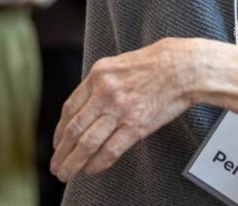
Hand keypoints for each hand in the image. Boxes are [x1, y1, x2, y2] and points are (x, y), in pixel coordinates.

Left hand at [49, 38, 199, 182]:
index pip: (70, 108)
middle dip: (62, 152)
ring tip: (66, 174)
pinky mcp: (136, 125)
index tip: (57, 144)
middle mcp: (105, 92)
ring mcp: (120, 110)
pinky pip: (110, 150)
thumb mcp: (117, 65)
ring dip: (74, 162)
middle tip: (56, 166)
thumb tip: (84, 109)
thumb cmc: (152, 65)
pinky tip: (91, 170)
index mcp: (97, 75)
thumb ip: (99, 85)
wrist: (181, 68)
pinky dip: (98, 163)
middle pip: (74, 128)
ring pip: (88, 142)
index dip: (60, 130)